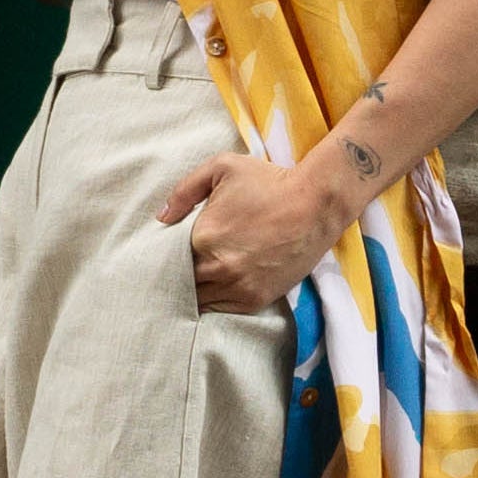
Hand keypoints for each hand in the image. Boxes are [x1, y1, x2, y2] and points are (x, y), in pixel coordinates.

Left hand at [155, 153, 352, 313]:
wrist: (316, 204)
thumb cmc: (269, 182)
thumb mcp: (221, 168)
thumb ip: (184, 190)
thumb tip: (162, 218)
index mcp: (202, 237)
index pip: (169, 257)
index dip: (165, 255)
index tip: (166, 251)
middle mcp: (217, 268)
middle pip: (181, 283)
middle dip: (177, 276)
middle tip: (177, 268)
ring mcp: (237, 288)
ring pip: (199, 301)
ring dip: (194, 292)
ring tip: (193, 281)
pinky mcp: (255, 299)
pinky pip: (222, 310)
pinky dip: (214, 302)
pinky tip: (213, 290)